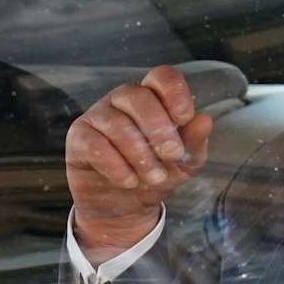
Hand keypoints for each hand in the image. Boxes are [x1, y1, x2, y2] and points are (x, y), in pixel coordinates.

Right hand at [66, 65, 211, 263]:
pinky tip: (129, 181)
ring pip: (117, 123)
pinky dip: (116, 166)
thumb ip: (195, 141)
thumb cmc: (155, 174)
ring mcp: (97, 116)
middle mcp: (122, 100)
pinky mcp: (79, 138)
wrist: (124, 206)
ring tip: (153, 177)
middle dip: (158, 127)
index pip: (161, 76)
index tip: (184, 118)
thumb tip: (204, 120)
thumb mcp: (183, 162)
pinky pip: (95, 145)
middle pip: (137, 96)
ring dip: (139, 153)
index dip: (174, 92)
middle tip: (172, 154)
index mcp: (151, 97)